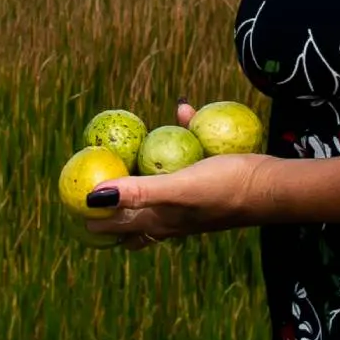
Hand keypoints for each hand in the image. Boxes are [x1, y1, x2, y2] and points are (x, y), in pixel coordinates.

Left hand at [85, 99, 277, 250]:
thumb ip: (138, 192)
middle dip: (110, 204)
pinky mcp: (207, 182)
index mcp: (159, 221)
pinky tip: (183, 115)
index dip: (92, 215)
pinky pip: (183, 163)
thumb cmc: (223, 188)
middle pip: (132, 215)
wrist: (269, 186)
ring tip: (125, 169)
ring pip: (155, 194)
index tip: (70, 200)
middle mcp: (171, 216)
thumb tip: (92, 197)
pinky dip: (176, 143)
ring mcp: (189, 201)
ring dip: (139, 182)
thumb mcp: (178, 188)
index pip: (115, 224)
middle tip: (91, 184)